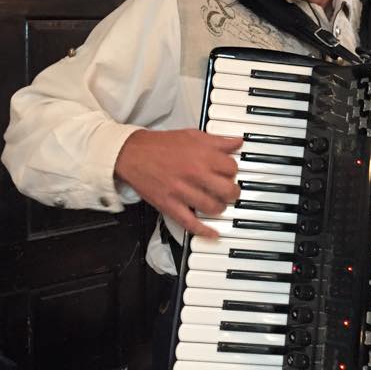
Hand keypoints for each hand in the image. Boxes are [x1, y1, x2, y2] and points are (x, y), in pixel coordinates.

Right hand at [114, 128, 241, 237]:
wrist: (133, 154)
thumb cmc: (162, 145)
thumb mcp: (193, 136)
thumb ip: (217, 141)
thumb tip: (237, 142)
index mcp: (203, 155)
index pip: (232, 168)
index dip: (233, 171)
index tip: (229, 172)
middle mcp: (195, 174)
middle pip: (228, 190)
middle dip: (232, 192)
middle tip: (229, 191)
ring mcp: (182, 191)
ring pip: (213, 207)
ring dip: (220, 207)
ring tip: (218, 203)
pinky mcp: (170, 205)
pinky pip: (190, 222)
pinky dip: (204, 230)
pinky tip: (213, 233)